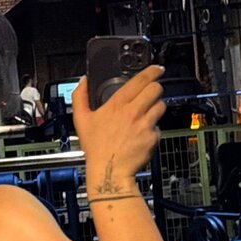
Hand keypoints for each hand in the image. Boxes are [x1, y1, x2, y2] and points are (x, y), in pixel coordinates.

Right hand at [72, 64, 165, 188]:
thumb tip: (83, 81)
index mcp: (117, 104)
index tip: (157, 68)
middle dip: (155, 88)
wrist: (110, 171)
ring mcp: (145, 124)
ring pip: (161, 105)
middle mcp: (133, 112)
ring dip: (156, 107)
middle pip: (156, 89)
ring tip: (146, 114)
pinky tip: (142, 133)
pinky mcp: (153, 137)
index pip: (140, 80)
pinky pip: (159, 126)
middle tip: (151, 92)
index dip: (152, 71)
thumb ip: (80, 97)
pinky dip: (153, 128)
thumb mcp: (81, 120)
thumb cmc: (96, 149)